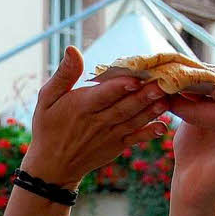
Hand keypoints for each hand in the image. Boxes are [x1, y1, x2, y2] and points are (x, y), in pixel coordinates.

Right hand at [22, 46, 168, 188]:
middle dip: (145, 95)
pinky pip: (135, 139)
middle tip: (163, 82)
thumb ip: (63, 75)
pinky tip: (162, 127)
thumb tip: (72, 49)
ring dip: (151, 110)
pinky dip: (149, 134)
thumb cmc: (49, 127)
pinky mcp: (116, 146)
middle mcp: (97, 122)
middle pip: (124, 106)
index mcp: (81, 107)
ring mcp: (109, 135)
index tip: (136, 78)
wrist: (53, 166)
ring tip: (167, 98)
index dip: (120, 87)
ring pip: (133, 120)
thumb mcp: (46, 100)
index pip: (103, 95)